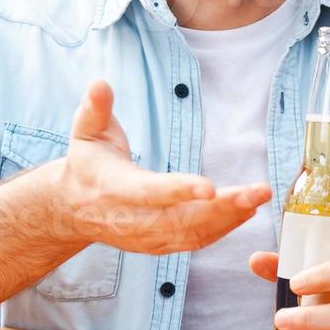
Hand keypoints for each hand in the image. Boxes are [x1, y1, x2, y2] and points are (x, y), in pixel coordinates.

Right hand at [57, 79, 270, 253]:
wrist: (71, 209)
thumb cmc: (87, 163)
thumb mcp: (85, 132)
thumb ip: (95, 108)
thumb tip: (100, 83)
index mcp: (114, 188)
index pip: (150, 191)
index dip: (179, 190)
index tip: (209, 186)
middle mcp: (131, 219)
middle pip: (181, 218)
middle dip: (223, 207)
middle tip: (257, 192)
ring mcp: (145, 237)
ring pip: (193, 234)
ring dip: (230, 218)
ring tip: (259, 198)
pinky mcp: (158, 246)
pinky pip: (194, 242)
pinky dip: (223, 229)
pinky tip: (246, 212)